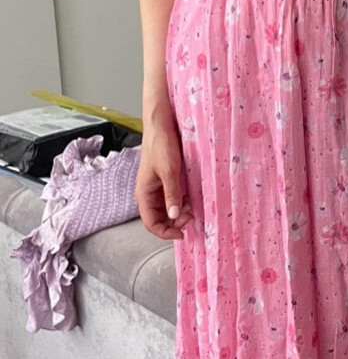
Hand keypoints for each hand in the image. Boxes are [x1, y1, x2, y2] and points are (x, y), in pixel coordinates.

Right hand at [137, 117, 193, 239]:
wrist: (162, 124)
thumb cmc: (161, 144)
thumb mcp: (169, 171)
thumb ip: (171, 194)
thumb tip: (174, 217)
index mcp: (144, 193)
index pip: (151, 223)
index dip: (165, 232)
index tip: (182, 234)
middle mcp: (149, 192)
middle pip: (160, 218)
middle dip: (174, 222)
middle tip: (191, 217)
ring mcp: (157, 186)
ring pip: (167, 208)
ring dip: (179, 211)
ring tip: (193, 206)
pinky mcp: (166, 178)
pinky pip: (173, 196)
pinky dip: (181, 200)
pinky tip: (191, 196)